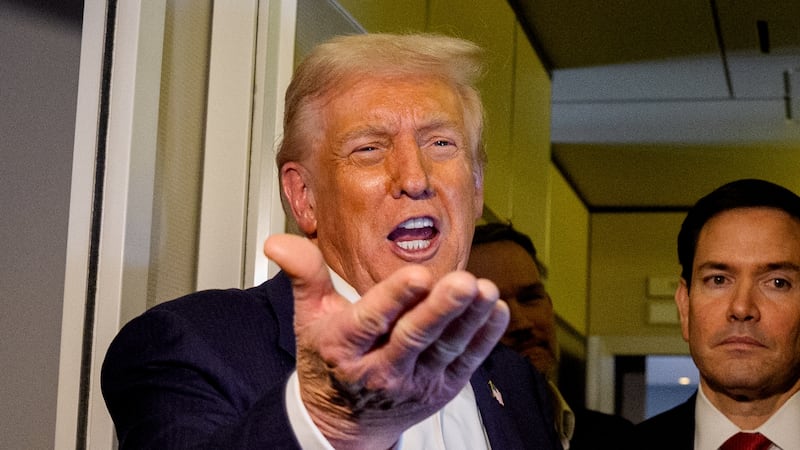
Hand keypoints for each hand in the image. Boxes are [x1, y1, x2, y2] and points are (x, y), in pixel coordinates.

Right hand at [264, 234, 508, 449]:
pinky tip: (496, 311)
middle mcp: (379, 369)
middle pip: (413, 337)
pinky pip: (465, 364)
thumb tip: (276, 242)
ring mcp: (413, 383)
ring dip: (468, 320)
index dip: (395, 298)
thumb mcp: (308, 319)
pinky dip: (484, 339)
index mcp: (344, 347)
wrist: (343, 422)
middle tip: (464, 282)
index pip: (370, 320)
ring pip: (444, 349)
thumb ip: (304, 276)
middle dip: (441, 309)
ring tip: (486, 291)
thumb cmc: (327, 360)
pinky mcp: (439, 390)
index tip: (418, 275)